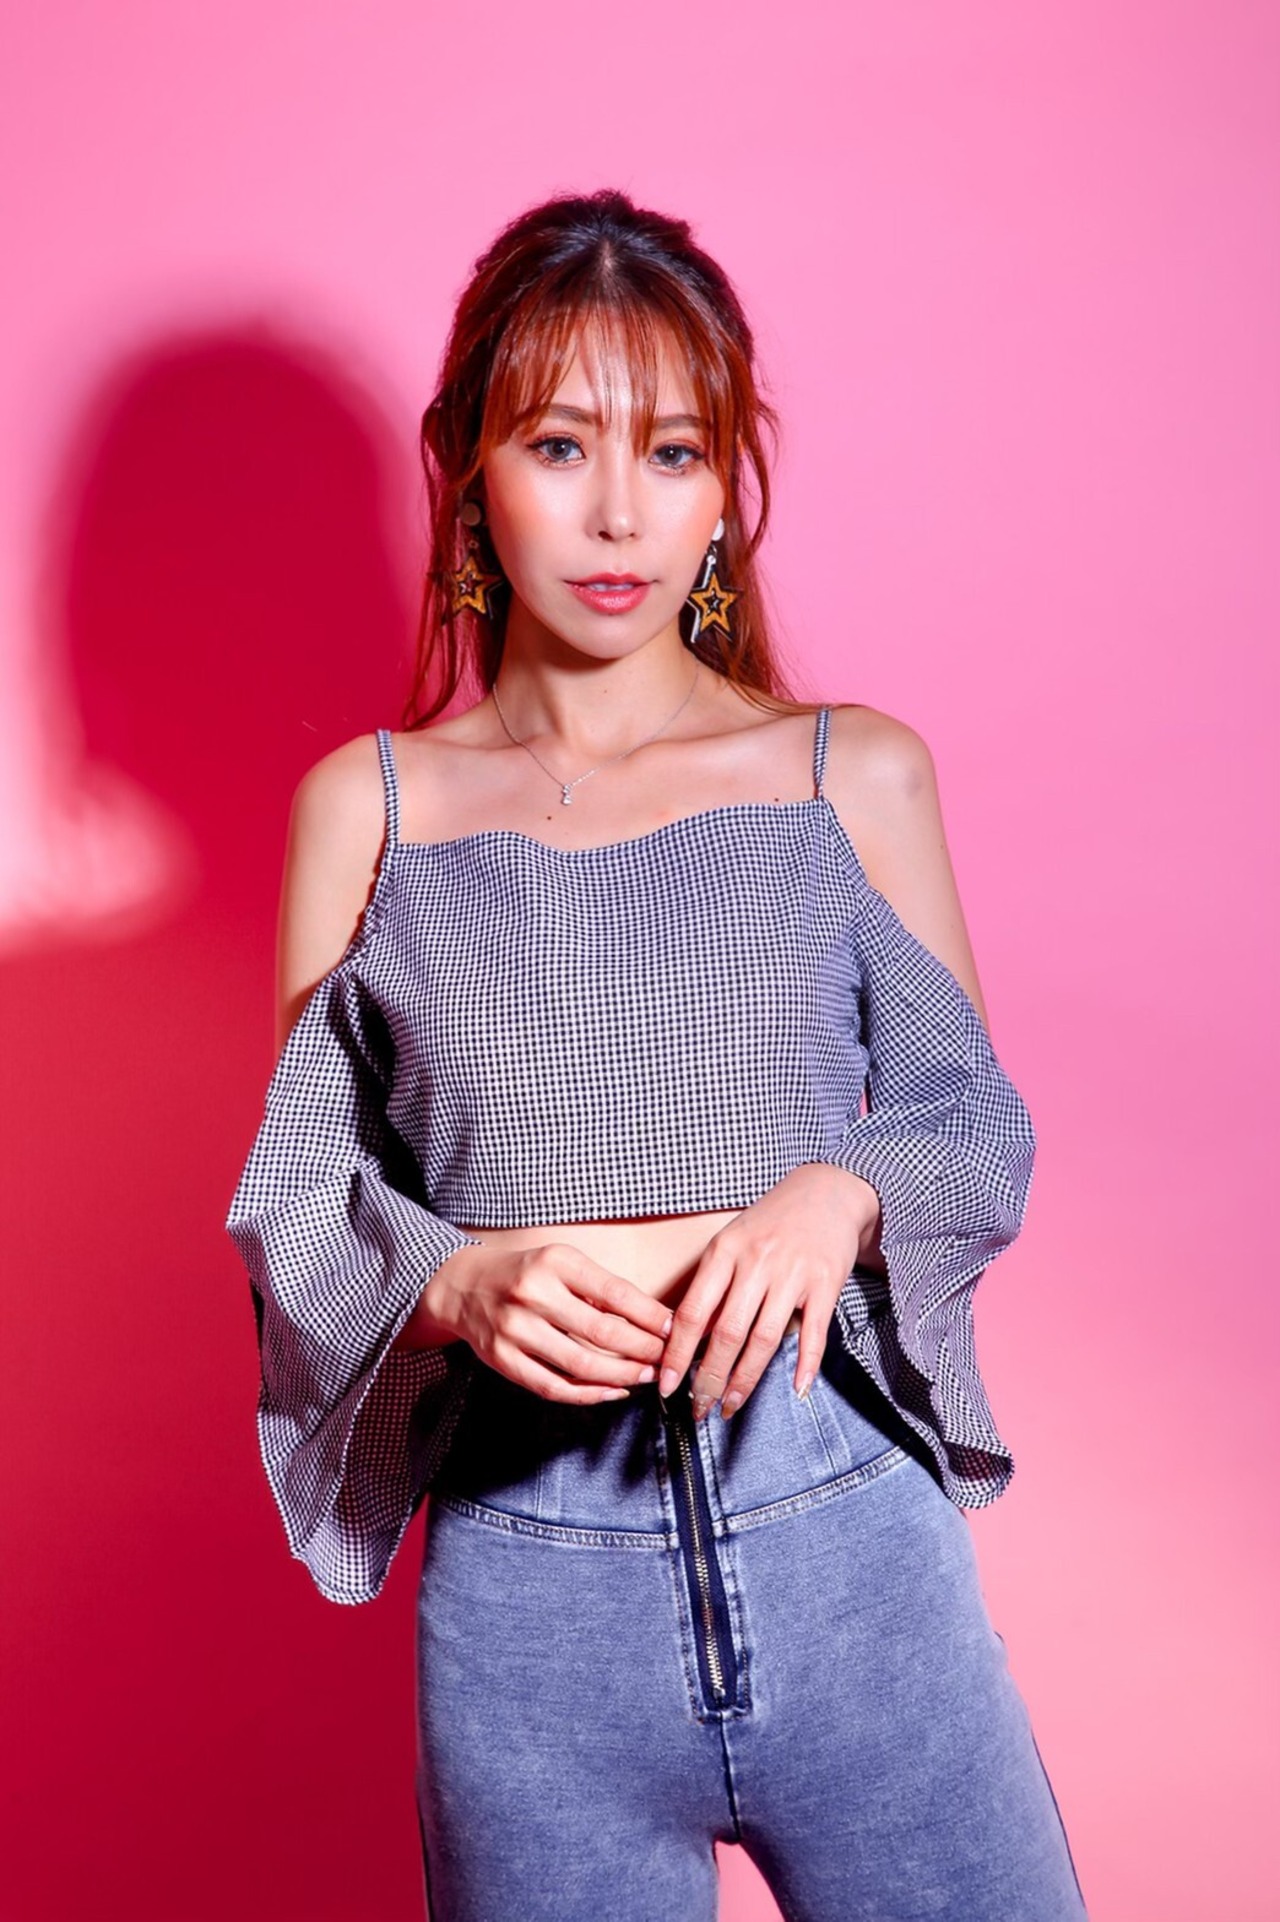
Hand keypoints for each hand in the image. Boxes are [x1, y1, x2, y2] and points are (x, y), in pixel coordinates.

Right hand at [415, 1241, 673, 1404]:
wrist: (464, 1286)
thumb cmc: (527, 1274)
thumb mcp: (563, 1263)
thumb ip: (601, 1288)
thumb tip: (655, 1318)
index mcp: (555, 1262)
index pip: (615, 1293)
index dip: (650, 1315)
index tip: (674, 1328)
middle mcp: (533, 1293)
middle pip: (601, 1331)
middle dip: (643, 1350)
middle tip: (667, 1360)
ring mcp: (515, 1329)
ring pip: (580, 1364)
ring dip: (621, 1376)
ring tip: (646, 1377)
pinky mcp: (503, 1360)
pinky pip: (553, 1386)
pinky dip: (588, 1394)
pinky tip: (612, 1392)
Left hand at [657, 1164, 881, 1420]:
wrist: (826, 1191)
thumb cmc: (770, 1222)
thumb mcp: (731, 1241)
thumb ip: (712, 1284)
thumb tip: (684, 1337)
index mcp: (725, 1251)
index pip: (694, 1312)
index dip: (677, 1354)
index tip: (666, 1386)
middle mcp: (757, 1262)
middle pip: (727, 1333)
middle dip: (708, 1378)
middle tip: (699, 1409)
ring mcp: (793, 1274)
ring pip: (764, 1339)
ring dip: (745, 1380)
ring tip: (730, 1406)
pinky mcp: (826, 1284)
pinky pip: (814, 1333)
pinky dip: (805, 1364)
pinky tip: (795, 1390)